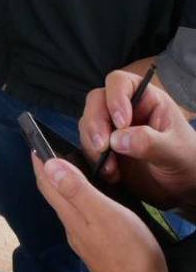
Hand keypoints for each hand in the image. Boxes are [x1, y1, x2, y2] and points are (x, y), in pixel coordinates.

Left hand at [32, 154, 171, 271]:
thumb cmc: (127, 253)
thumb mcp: (103, 214)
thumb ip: (77, 190)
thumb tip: (49, 165)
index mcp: (71, 216)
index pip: (47, 184)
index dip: (39, 163)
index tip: (34, 145)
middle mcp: (72, 227)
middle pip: (54, 194)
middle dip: (49, 172)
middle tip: (48, 153)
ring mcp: (84, 240)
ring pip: (67, 206)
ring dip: (63, 186)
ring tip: (68, 171)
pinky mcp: (98, 248)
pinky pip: (81, 217)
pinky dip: (79, 201)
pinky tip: (89, 201)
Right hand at [80, 70, 195, 209]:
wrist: (181, 188)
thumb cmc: (186, 162)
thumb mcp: (176, 151)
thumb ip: (150, 142)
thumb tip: (118, 138)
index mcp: (146, 99)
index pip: (120, 83)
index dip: (115, 98)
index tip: (121, 123)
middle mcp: (124, 108)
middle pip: (96, 102)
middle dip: (96, 124)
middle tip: (103, 147)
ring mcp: (110, 126)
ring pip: (87, 123)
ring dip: (93, 145)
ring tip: (111, 168)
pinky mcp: (102, 145)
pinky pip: (86, 145)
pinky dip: (93, 159)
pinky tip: (111, 173)